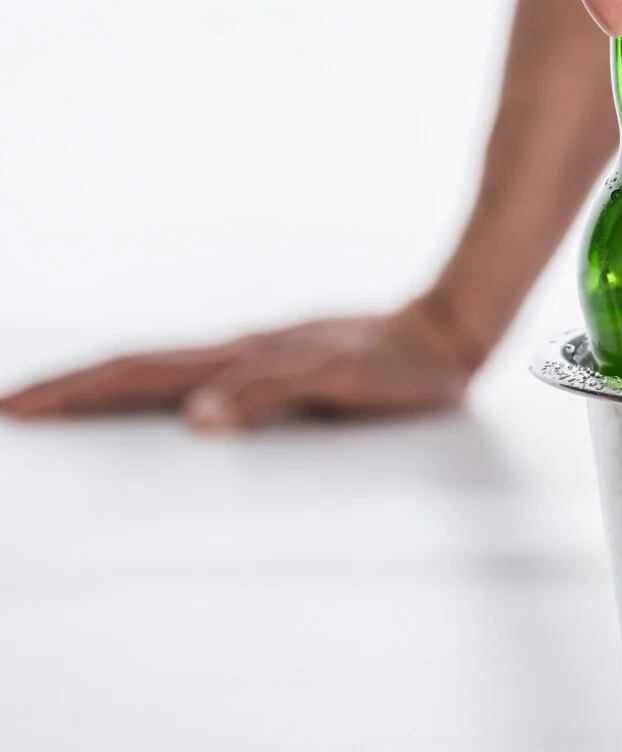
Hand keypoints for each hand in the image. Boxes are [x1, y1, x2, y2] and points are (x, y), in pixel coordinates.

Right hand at [0, 298, 480, 432]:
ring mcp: (255, 355)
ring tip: (56, 402)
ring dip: (103, 384)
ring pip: (161, 367)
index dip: (77, 391)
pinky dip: (152, 386)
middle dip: (70, 388)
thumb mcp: (341, 385)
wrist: (448, 332)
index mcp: (243, 359)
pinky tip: (147, 401)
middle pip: (136, 367)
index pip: (139, 374)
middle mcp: (240, 353)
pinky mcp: (275, 362)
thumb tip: (195, 419)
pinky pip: (195, 374)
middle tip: (12, 406)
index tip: (21, 406)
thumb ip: (269, 396)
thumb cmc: (403, 367)